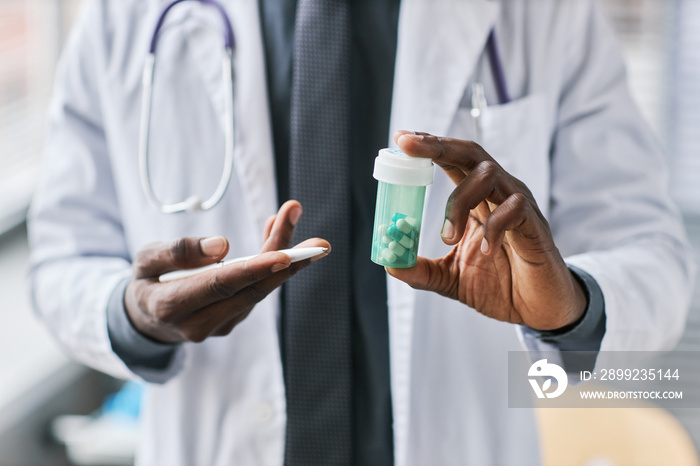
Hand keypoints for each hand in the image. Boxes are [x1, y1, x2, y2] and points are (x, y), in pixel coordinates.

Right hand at [124, 200, 329, 342]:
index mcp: (172, 306)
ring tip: (293, 216)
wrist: (146, 318)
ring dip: (283, 257)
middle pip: (251, 289)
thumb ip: (178, 251)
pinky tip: (277, 235)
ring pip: (259, 289)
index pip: (220, 285)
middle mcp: (200, 324)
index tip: (284, 255)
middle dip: (287, 262)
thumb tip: (222, 245)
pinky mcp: (232, 322)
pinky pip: (257, 290)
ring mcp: (219, 327)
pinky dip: (271, 264)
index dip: (254, 269)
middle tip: (319, 242)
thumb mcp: (146, 260)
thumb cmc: (147, 280)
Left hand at [387, 131, 586, 330]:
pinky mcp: (536, 225)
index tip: (400, 139)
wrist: (538, 311)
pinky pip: (515, 208)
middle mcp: (497, 194)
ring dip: (458, 201)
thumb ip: (422, 270)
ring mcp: (518, 206)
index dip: (428, 147)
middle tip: (408, 146)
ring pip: (489, 174)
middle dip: (437, 145)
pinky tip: (486, 250)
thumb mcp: (450, 279)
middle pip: (469, 153)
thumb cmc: (499, 286)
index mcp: (476, 201)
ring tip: (448, 238)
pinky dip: (494, 226)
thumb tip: (390, 263)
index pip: (451, 162)